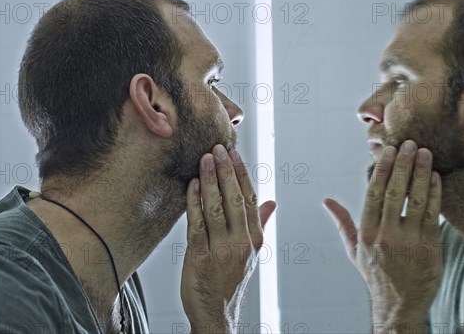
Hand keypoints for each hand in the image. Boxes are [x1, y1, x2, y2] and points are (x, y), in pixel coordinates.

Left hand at [181, 145, 275, 333]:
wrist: (215, 314)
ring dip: (209, 180)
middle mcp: (242, 243)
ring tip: (204, 158)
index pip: (251, 198)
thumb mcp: (252, 252)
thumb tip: (273, 202)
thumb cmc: (230, 280)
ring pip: (216, 207)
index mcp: (255, 238)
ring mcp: (222, 250)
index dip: (242, 173)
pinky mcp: (201, 258)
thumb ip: (261, 224)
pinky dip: (194, 202)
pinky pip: (197, 224)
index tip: (233, 153)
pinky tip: (191, 185)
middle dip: (225, 171)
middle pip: (235, 198)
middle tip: (218, 148)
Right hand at [324, 140, 441, 331]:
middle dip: (402, 165)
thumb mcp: (354, 249)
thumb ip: (342, 223)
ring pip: (416, 200)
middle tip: (409, 144)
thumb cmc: (376, 273)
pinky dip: (435, 193)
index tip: (388, 151)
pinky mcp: (429, 248)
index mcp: (366, 233)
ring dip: (421, 174)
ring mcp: (409, 242)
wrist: (399, 304)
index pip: (373, 194)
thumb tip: (326, 201)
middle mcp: (386, 236)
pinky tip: (436, 177)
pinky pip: (433, 214)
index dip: (382, 170)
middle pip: (394, 193)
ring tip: (425, 153)